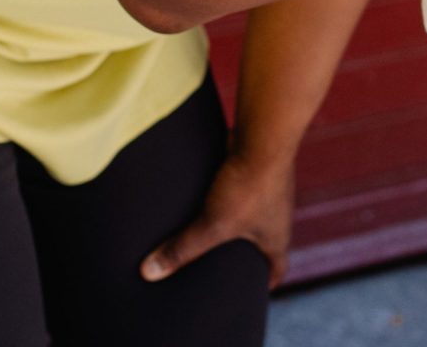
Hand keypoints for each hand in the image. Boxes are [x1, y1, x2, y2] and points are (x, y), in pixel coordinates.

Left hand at [139, 152, 294, 289]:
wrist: (264, 135)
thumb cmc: (247, 186)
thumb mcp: (212, 224)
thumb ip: (182, 249)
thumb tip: (148, 273)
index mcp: (277, 238)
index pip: (277, 269)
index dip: (265, 282)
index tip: (253, 291)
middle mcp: (279, 215)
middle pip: (265, 241)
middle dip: (248, 253)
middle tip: (227, 263)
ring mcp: (271, 189)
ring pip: (256, 213)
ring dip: (240, 221)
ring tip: (215, 228)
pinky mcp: (259, 168)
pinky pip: (246, 187)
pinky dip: (233, 193)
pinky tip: (213, 192)